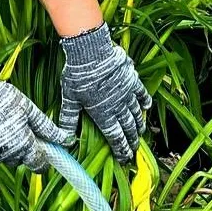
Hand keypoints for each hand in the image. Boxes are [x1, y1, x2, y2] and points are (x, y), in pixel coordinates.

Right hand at [0, 66, 73, 172]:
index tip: (40, 153)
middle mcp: (6, 155)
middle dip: (20, 148)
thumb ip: (45, 126)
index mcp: (23, 144)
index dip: (42, 160)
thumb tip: (65, 139)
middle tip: (14, 128)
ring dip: (0, 146)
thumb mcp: (26, 108)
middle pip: (18, 159)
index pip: (38, 164)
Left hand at [59, 22, 151, 162]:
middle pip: (128, 128)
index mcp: (103, 114)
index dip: (120, 149)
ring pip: (136, 113)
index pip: (115, 137)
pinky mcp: (132, 80)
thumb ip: (68, 120)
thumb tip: (64, 139)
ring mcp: (127, 93)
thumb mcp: (69, 99)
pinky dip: (145, 102)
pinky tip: (146, 107)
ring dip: (139, 124)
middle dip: (131, 141)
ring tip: (141, 132)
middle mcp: (118, 107)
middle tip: (134, 150)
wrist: (91, 52)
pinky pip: (142, 94)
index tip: (124, 158)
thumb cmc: (77, 76)